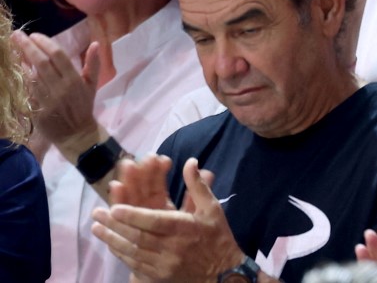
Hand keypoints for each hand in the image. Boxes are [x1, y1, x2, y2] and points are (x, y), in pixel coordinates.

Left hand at [14, 31, 100, 153]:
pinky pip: (25, 89)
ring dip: (20, 59)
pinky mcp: (35, 108)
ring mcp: (46, 98)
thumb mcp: (92, 85)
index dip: (45, 43)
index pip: (58, 56)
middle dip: (28, 46)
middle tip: (17, 35)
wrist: (75, 133)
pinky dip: (20, 77)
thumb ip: (93, 64)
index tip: (35, 35)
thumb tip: (94, 44)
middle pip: (41, 62)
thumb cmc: (83, 106)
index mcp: (74, 80)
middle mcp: (60, 87)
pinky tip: (15, 67)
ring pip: (31, 74)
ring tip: (13, 47)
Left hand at [92, 158, 246, 281]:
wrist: (222, 272)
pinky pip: (135, 264)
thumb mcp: (212, 208)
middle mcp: (174, 248)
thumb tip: (189, 162)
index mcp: (186, 228)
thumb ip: (198, 186)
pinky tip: (110, 244)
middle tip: (97, 213)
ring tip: (96, 227)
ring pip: (133, 251)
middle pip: (139, 236)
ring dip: (113, 239)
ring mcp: (165, 264)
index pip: (156, 221)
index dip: (134, 215)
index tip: (115, 208)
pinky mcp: (159, 275)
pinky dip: (121, 252)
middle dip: (116, 225)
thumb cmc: (217, 235)